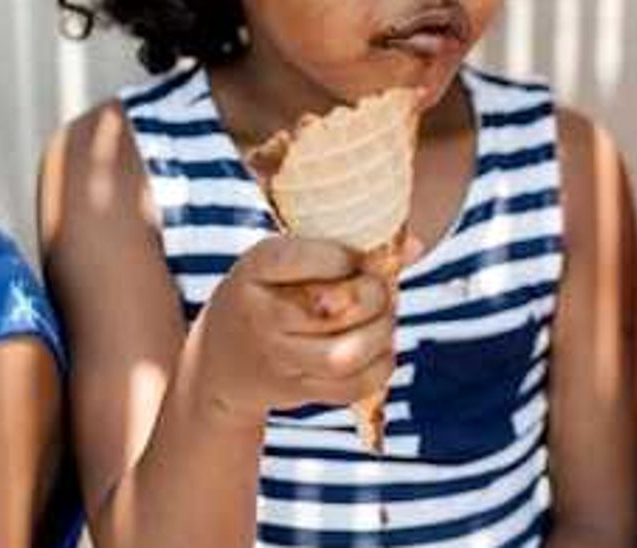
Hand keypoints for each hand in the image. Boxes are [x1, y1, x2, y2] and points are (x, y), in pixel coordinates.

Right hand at [188, 235, 396, 424]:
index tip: (356, 258)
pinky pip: (353, 386)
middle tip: (378, 290)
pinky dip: (379, 366)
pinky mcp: (297, 390)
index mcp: (256, 267)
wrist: (220, 362)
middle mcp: (262, 315)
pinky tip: (377, 349)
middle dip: (374, 295)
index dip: (346, 257)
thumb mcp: (281, 261)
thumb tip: (416, 246)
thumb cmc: (268, 295)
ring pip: (346, 354)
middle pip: (335, 307)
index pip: (305, 258)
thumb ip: (341, 249)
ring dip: (380, 334)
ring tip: (382, 320)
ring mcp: (278, 358)